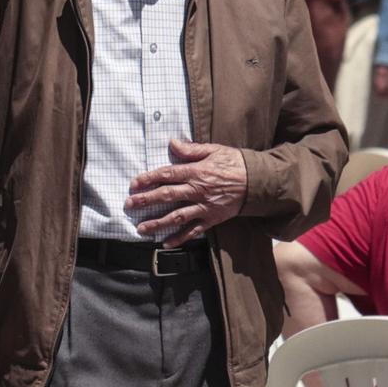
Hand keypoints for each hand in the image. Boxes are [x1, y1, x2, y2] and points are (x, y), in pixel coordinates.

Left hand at [126, 139, 247, 244]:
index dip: (148, 179)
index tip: (134, 184)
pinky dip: (180, 238)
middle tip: (129, 205)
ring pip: (177, 216)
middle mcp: (197, 190)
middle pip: (167, 196)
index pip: (167, 175)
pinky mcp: (212, 219)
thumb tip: (172, 143)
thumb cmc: (234, 163)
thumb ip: (191, 149)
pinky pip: (194, 230)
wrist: (258, 182)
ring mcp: (204, 207)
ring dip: (158, 223)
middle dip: (146, 201)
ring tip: (141, 228)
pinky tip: (166, 243)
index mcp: (196, 172)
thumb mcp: (214, 150)